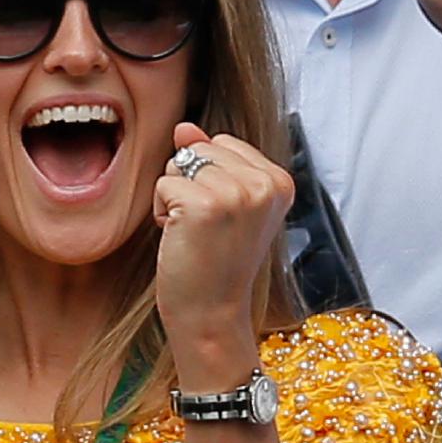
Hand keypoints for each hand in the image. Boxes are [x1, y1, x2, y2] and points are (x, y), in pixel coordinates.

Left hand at [153, 124, 293, 388]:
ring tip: (195, 234)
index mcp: (280, 181)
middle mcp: (264, 184)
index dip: (211, 178)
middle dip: (191, 184)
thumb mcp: (223, 204)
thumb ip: (209, 160)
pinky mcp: (204, 204)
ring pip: (178, 165)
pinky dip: (162, 212)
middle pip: (200, 149)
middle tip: (207, 229)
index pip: (223, 143)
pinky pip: (163, 185)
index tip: (225, 220)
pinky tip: (182, 239)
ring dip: (175, 199)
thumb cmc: (215, 262)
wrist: (212, 315)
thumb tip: (185, 127)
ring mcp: (236, 192)